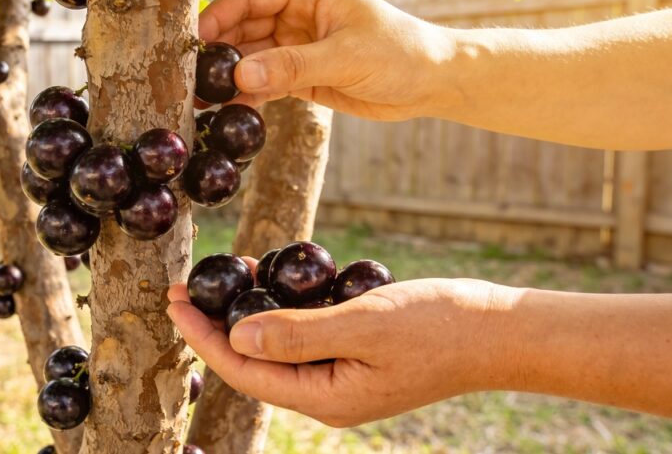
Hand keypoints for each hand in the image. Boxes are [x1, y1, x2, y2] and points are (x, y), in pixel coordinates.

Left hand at [167, 270, 510, 426]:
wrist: (497, 331)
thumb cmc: (438, 326)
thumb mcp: (362, 324)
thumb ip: (298, 334)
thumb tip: (238, 337)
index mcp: (324, 397)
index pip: (244, 371)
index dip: (203, 336)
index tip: (174, 301)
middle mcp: (328, 394)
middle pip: (254, 362)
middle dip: (216, 324)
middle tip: (186, 286)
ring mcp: (344, 378)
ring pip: (279, 346)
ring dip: (250, 311)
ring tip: (225, 274)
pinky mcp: (358, 357)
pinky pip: (307, 336)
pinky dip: (286, 308)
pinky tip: (276, 276)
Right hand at [199, 0, 451, 120]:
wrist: (433, 82)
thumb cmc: (400, 53)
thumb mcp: (345, 57)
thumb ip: (292, 66)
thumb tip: (239, 77)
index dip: (218, 17)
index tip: (194, 44)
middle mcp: (297, 14)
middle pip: (243, 28)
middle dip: (217, 53)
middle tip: (189, 79)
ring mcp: (298, 46)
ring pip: (251, 59)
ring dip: (228, 79)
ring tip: (199, 101)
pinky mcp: (303, 75)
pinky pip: (266, 83)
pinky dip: (248, 97)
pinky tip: (229, 113)